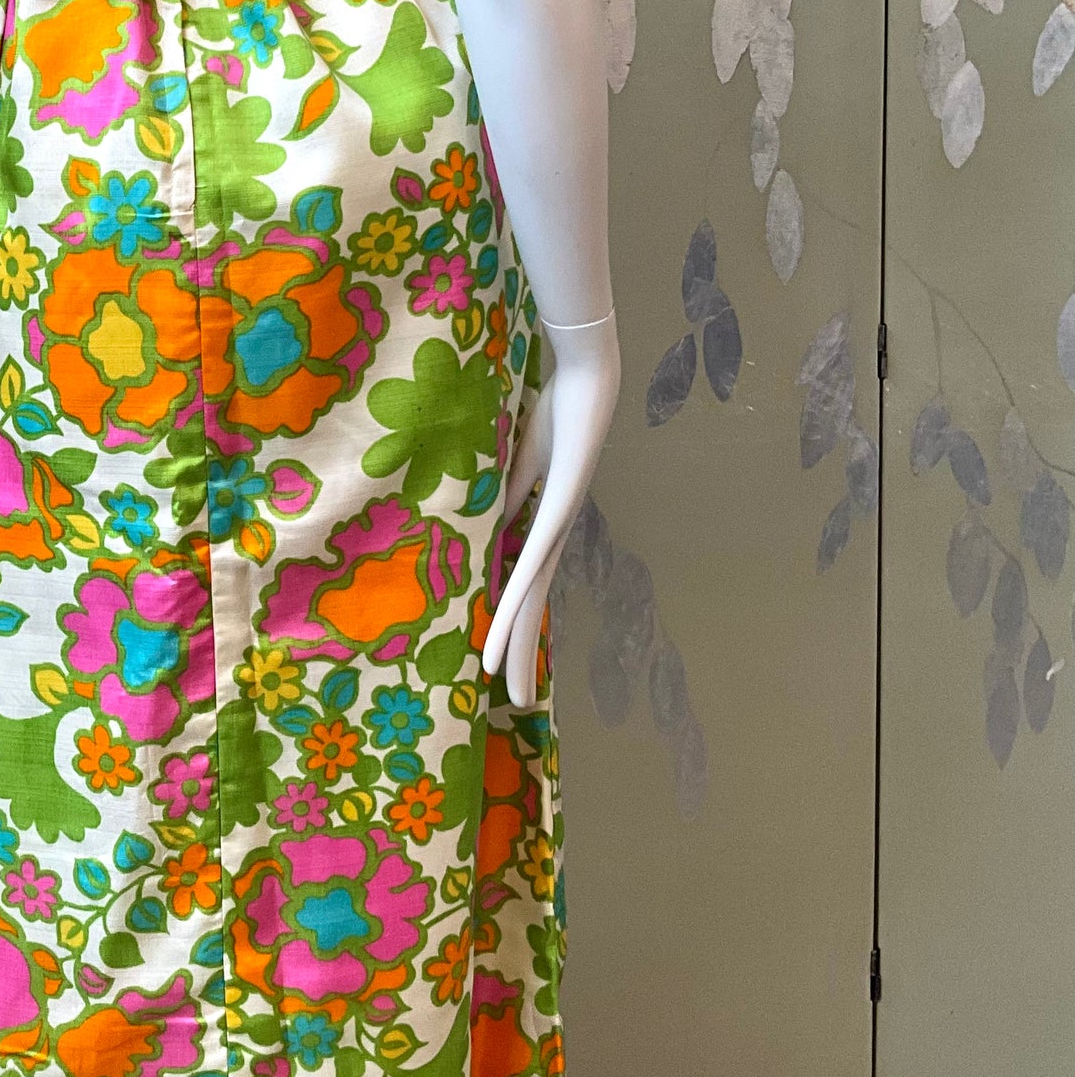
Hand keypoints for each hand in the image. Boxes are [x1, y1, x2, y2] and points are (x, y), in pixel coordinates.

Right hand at [482, 314, 619, 711]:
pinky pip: (530, 567)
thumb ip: (508, 497)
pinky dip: (516, 604)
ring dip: (520, 644)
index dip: (518, 623)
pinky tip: (502, 634)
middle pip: (537, 605)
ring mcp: (560, 526)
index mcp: (548, 523)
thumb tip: (490, 526)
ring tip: (511, 687)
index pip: (530, 584)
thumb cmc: (556, 410)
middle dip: (525, 653)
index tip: (506, 658)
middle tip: (516, 699)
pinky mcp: (559, 512)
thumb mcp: (519, 462)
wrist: (586, 377)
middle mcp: (558, 534)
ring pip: (535, 599)